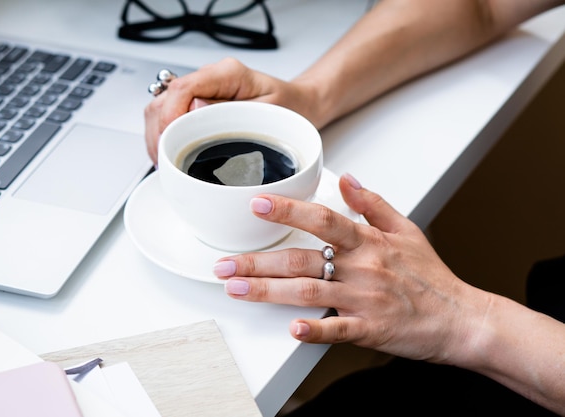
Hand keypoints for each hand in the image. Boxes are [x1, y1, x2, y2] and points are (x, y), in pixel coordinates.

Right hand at [143, 57, 312, 164]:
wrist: (297, 105)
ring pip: (160, 106)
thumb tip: (195, 111)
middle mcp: (210, 77)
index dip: (170, 116)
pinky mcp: (196, 101)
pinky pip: (167, 114)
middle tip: (164, 159)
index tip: (169, 140)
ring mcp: (200, 89)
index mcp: (228, 74)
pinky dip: (163, 135)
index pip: (183, 88)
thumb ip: (230, 111)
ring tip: (164, 160)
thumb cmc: (288, 109)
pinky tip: (168, 152)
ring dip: (157, 135)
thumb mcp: (268, 113)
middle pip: (165, 98)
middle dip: (159, 132)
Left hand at [213, 173, 491, 364]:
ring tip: (235, 288)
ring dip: (268, 291)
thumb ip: (372, 203)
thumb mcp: (406, 229)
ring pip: (308, 293)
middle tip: (223, 262)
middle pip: (302, 260)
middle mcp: (362, 268)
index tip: (257, 204)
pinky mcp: (368, 329)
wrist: (461, 317)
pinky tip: (291, 330)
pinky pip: (337, 330)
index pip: (322, 219)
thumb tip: (347, 178)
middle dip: (258, 261)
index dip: (288, 210)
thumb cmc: (430, 276)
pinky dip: (314, 331)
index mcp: (369, 241)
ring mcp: (364, 300)